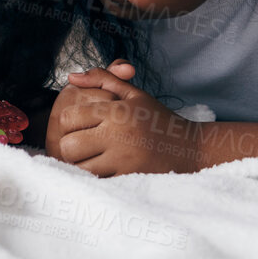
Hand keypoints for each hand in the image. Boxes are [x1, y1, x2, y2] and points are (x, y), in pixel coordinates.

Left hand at [46, 61, 199, 175]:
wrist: (189, 149)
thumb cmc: (158, 119)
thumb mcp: (133, 93)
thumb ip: (102, 79)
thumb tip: (70, 77)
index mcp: (116, 112)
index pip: (69, 117)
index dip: (68, 121)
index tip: (79, 124)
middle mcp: (117, 136)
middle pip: (69, 146)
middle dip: (70, 145)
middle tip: (82, 142)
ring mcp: (122, 161)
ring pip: (80, 167)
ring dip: (81, 163)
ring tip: (92, 156)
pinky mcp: (128, 179)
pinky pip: (97, 182)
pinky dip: (96, 176)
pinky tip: (104, 168)